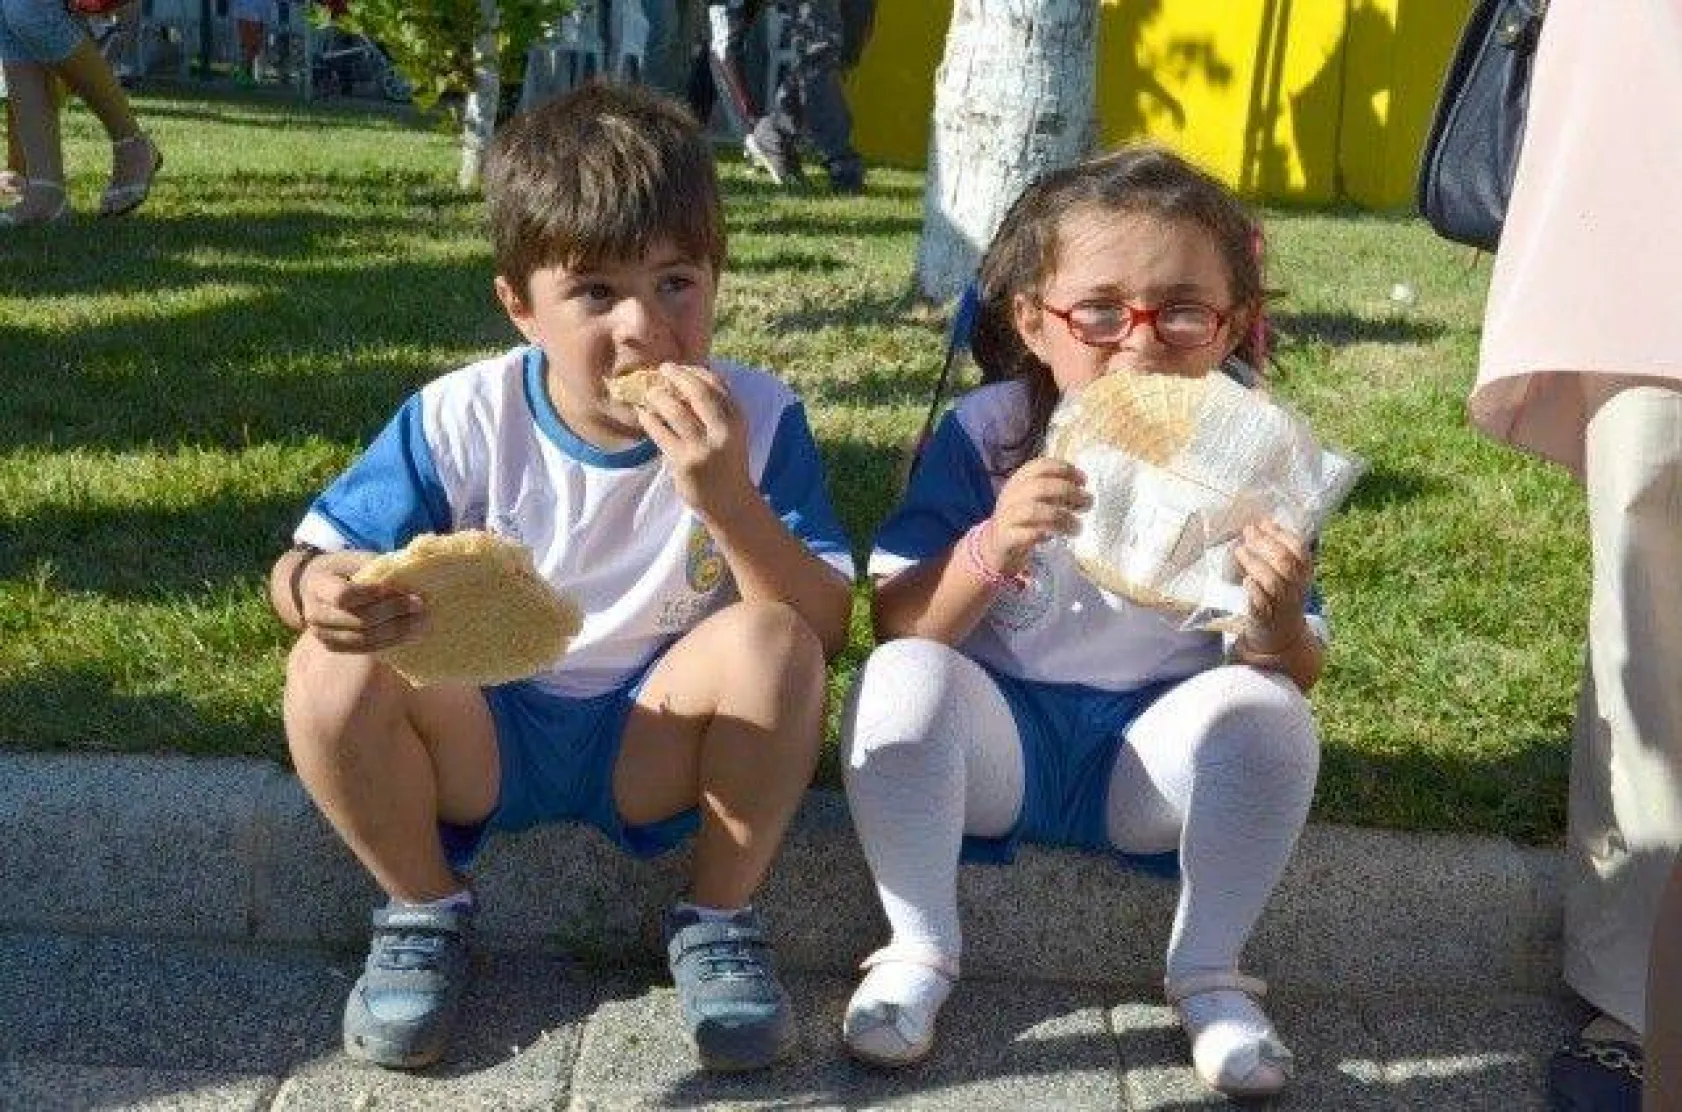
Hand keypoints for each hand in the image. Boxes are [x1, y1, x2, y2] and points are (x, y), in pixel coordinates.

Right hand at [296, 550, 425, 651]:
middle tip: (420, 606)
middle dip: (393, 613)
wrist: (317, 586)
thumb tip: (413, 574)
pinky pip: (363, 649)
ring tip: (422, 623)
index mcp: (317, 585)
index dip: (373, 594)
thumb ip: (378, 567)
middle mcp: (314, 612)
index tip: (400, 589)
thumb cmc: (344, 569)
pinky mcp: (332, 646)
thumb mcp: (356, 559)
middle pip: (358, 620)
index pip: (344, 595)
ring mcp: (321, 633)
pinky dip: (389, 642)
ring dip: (396, 632)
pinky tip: (410, 634)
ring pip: (363, 638)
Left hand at [634, 363, 753, 521]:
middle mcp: (724, 431)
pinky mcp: (685, 462)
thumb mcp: (730, 433)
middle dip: (677, 375)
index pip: (717, 383)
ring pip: (675, 410)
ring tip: (650, 393)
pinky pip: (660, 433)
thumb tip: (687, 379)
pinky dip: (649, 420)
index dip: (695, 370)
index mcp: (737, 419)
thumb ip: (716, 410)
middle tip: (662, 369)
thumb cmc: (726, 463)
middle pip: (697, 391)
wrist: (730, 502)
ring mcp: (704, 447)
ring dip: (658, 397)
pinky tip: (644, 415)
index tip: (680, 367)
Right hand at [982, 457, 1089, 575]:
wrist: (994, 546)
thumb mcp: (1035, 500)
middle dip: (1069, 492)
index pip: (1040, 466)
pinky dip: (1043, 534)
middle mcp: (1010, 496)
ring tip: (1078, 527)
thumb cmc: (1022, 520)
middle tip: (1087, 503)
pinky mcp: (1005, 539)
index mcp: (1018, 481)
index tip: (1083, 481)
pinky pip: (1025, 534)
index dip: (1064, 469)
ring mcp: (1006, 517)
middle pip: (1040, 486)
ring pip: (1034, 510)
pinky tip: (1054, 537)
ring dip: (1062, 517)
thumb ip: (1054, 493)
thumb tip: (1084, 493)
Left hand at [1232, 519, 1312, 650]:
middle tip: (1248, 531)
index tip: (1264, 523)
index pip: (1300, 551)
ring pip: (1274, 582)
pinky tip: (1246, 581)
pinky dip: (1254, 591)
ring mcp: (1281, 604)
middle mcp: (1296, 589)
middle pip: (1286, 563)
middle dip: (1265, 543)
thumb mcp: (1288, 576)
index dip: (1282, 534)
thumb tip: (1259, 525)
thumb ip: (1279, 554)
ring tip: (1240, 550)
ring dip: (1255, 563)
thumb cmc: (1281, 597)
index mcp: (1304, 575)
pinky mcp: (1264, 618)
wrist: (1281, 635)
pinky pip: (1261, 604)